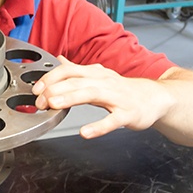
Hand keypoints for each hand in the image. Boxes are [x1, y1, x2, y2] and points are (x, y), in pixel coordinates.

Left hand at [32, 55, 173, 139]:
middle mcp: (105, 82)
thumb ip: (77, 70)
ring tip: (53, 105)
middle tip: (39, 101)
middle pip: (76, 81)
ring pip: (91, 94)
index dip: (50, 78)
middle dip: (55, 90)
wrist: (157, 98)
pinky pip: (112, 120)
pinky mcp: (128, 114)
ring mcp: (117, 97)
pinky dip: (98, 127)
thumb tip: (59, 60)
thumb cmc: (124, 89)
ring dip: (70, 98)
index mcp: (95, 73)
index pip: (69, 70)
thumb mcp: (99, 76)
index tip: (36, 89)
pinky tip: (85, 133)